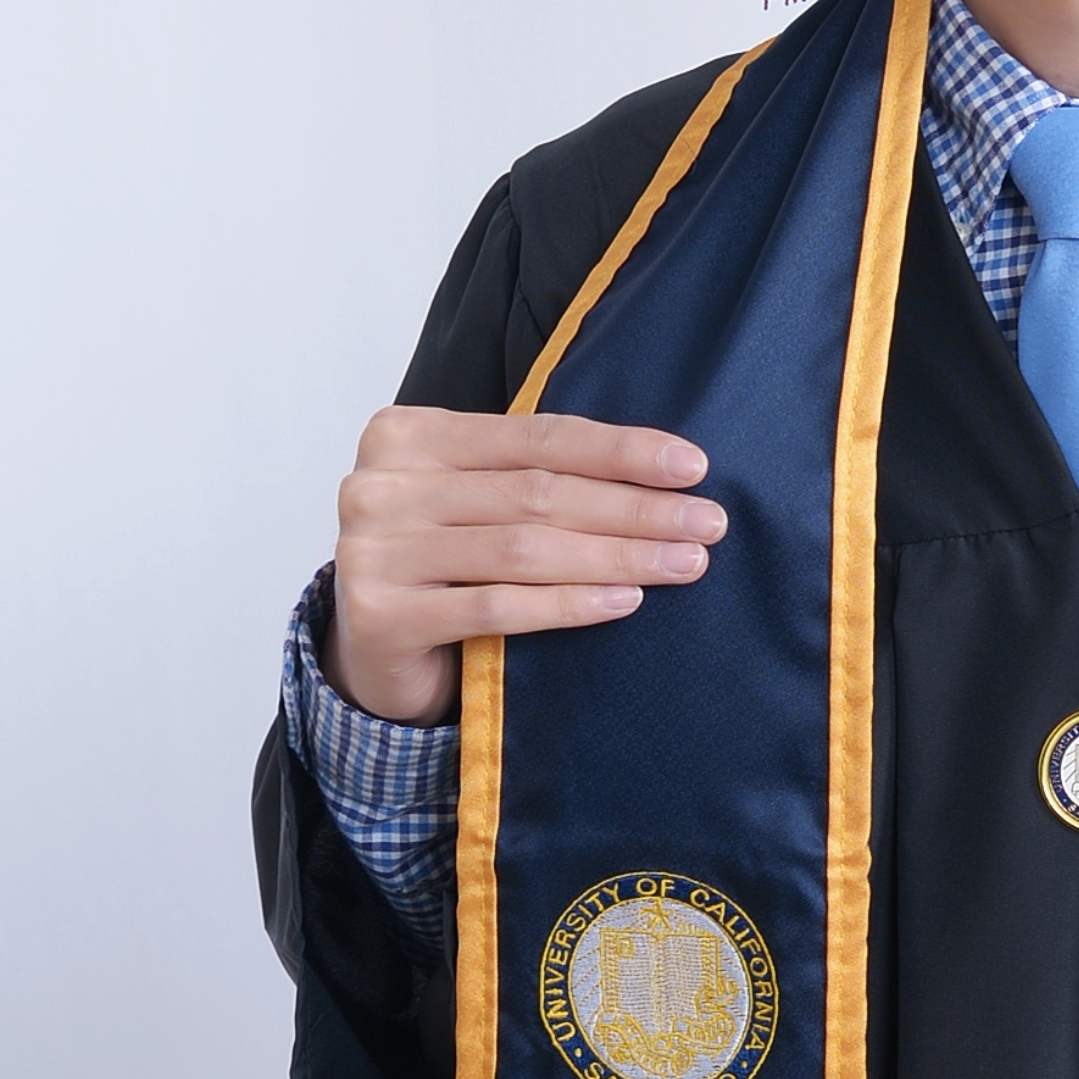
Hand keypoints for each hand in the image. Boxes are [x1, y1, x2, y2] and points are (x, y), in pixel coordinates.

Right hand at [325, 407, 725, 723]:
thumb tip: (668, 471)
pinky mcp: (380, 617)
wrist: (371, 645)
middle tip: (706, 522)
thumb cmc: (443, 558)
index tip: (693, 466)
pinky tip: (626, 601)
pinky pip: (496, 607)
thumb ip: (535, 471)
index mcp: (408, 433)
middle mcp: (380, 484)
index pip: (537, 436)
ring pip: (523, 549)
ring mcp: (372, 551)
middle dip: (634, 508)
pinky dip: (568, 604)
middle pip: (537, 492)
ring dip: (617, 556)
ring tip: (684, 563)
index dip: (621, 451)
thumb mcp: (478, 496)